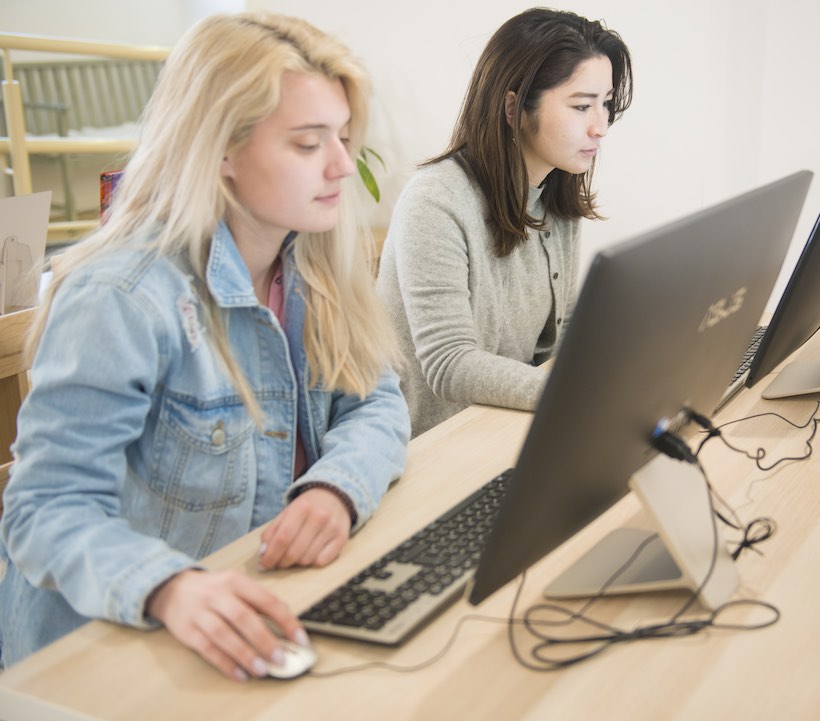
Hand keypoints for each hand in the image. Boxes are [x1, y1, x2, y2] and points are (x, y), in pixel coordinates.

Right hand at [146, 569, 308, 681]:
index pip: (266, 600)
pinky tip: (239, 674)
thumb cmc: (213, 589)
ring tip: (262, 669)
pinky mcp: (187, 631)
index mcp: (236, 581)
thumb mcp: (237, 585)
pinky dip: (225, 664)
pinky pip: (208, 649)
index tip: (300, 639)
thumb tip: (286, 621)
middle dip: (265, 640)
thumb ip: (259, 600)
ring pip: (225, 635)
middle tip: (280, 658)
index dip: (286, 620)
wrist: (173, 588)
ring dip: (245, 655)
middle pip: (244, 618)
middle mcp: (218, 594)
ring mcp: (200, 612)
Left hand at [258, 486, 351, 569]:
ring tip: (294, 556)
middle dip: (281, 563)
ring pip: (307, 559)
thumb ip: (271, 532)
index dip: (271, 555)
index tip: (263, 565)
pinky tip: (309, 554)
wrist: (334, 496)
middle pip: (294, 551)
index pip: (283, 538)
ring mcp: (332, 528)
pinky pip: (322, 561)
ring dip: (296, 563)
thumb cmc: (306, 508)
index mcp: (301, 508)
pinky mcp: (342, 538)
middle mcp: (319, 517)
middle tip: (277, 563)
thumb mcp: (286, 513)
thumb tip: (263, 555)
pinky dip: (312, 562)